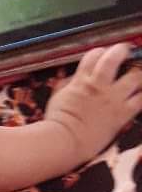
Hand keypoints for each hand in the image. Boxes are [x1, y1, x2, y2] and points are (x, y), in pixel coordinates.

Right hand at [43, 42, 141, 166]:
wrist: (65, 140)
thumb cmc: (57, 122)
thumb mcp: (57, 97)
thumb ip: (67, 84)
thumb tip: (70, 78)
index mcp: (82, 80)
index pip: (94, 55)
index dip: (100, 51)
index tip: (103, 53)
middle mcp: (99, 85)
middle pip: (116, 58)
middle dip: (122, 51)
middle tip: (126, 52)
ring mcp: (113, 98)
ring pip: (135, 76)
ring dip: (139, 71)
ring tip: (138, 72)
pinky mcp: (122, 113)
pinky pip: (141, 100)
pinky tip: (141, 92)